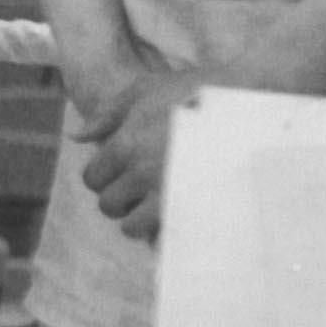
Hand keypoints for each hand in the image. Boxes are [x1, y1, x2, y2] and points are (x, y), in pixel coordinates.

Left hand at [75, 48, 198, 243]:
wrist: (249, 100)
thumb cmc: (194, 90)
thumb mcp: (144, 89)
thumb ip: (107, 114)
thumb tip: (77, 137)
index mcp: (127, 144)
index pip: (94, 178)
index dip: (100, 179)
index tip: (115, 176)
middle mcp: (144, 171)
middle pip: (110, 204)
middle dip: (117, 200)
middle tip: (133, 193)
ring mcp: (172, 191)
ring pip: (133, 227)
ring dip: (137, 221)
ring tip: (151, 207)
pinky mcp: (198, 206)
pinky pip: (167, 236)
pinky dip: (163, 235)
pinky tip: (171, 220)